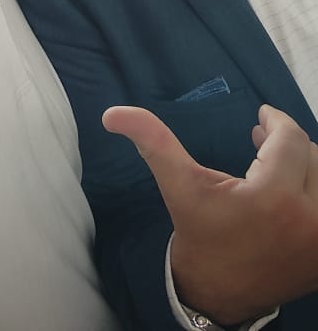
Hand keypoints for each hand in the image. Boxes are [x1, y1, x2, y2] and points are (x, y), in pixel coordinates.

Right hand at [103, 103, 317, 324]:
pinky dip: (313, 190)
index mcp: (275, 198)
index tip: (263, 116)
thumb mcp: (178, 185)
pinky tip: (292, 188)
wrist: (216, 297)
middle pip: (313, 155)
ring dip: (304, 165)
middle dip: (288, 144)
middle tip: (264, 138)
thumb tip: (113, 114)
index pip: (292, 139)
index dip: (277, 121)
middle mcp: (310, 219)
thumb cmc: (198, 236)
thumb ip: (152, 142)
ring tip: (278, 160)